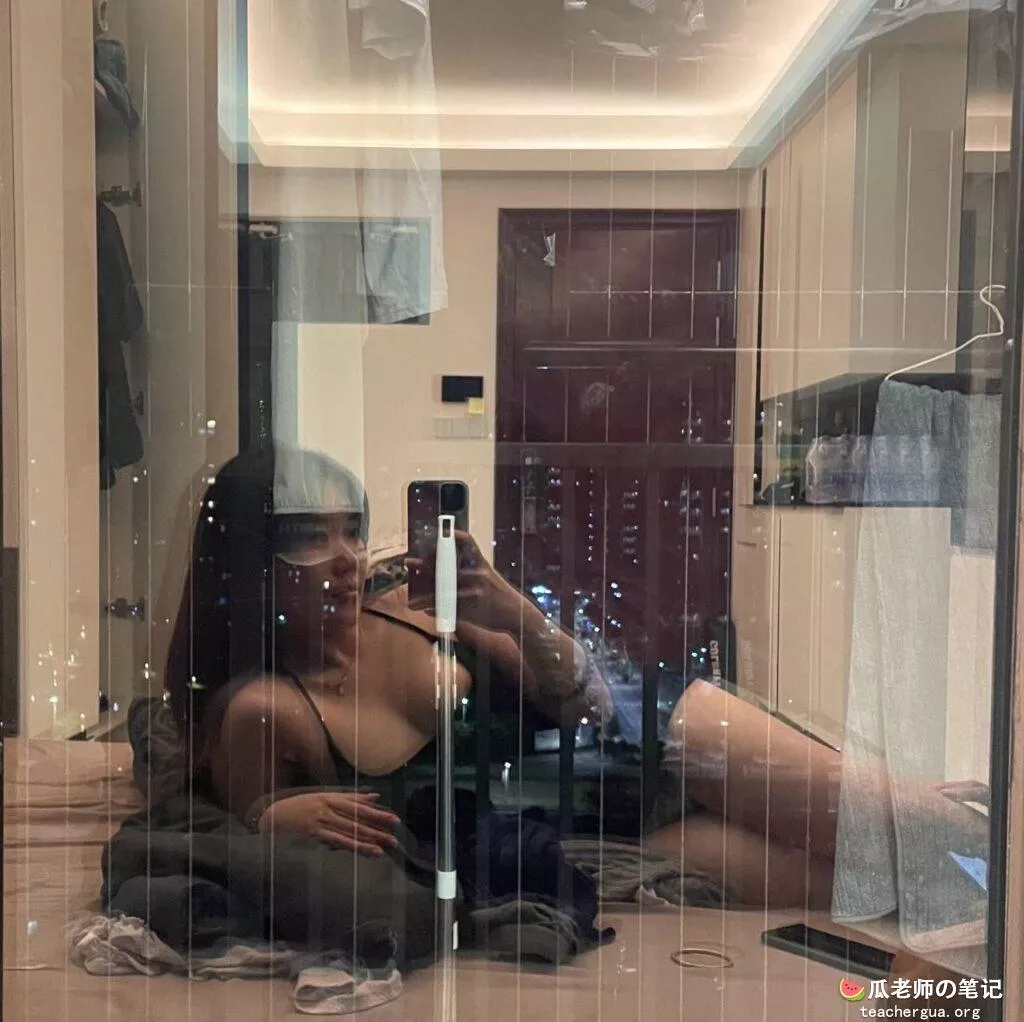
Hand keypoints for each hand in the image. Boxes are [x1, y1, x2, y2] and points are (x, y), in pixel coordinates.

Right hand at [257, 791, 399, 855]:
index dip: (377, 813)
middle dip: (377, 827)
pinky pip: (336, 841)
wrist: (271, 816)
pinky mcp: (313, 833)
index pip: (359, 806)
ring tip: (384, 847)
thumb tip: (375, 795)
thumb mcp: (324, 797)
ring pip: (348, 831)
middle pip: (357, 819)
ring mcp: (320, 820)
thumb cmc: (299, 806)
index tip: (394, 819)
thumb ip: (350, 797)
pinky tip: (364, 851)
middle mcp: (328, 807)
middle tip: (395, 835)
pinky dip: (352, 846)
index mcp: (331, 797)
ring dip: (368, 839)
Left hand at [406, 531, 534, 635]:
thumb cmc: (498, 594)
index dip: (453, 536)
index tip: (437, 533)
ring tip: (412, 602)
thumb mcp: (489, 577)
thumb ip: (468, 572)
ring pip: (441, 592)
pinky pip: (448, 607)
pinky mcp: (472, 607)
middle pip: (445, 565)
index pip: (467, 543)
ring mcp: (474, 590)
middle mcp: (477, 573)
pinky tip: (426, 610)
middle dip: (423, 564)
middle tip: (409, 562)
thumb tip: (441, 572)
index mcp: (481, 564)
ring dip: (423, 597)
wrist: (516, 614)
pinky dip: (435, 609)